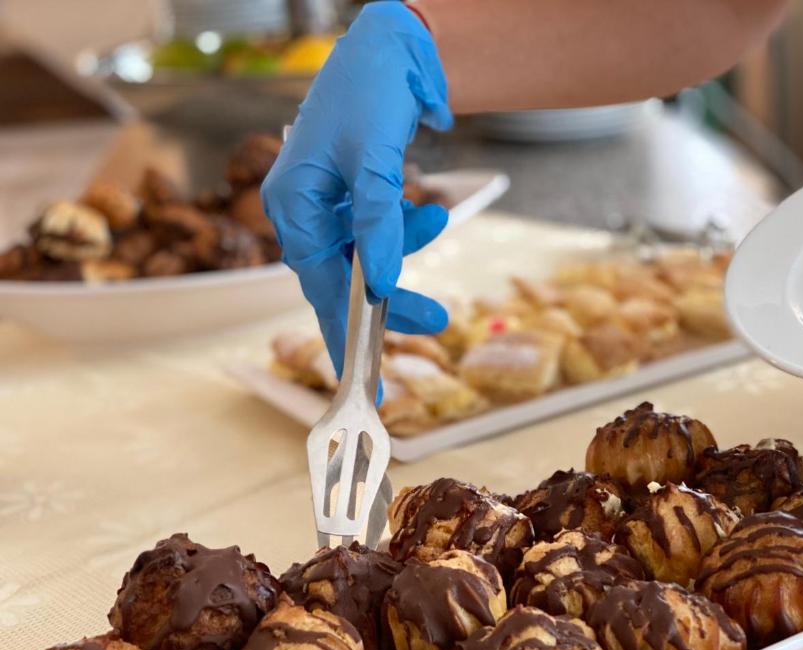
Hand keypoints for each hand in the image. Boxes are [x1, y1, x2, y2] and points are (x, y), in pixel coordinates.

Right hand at [261, 1, 452, 375]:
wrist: (393, 46)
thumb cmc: (371, 94)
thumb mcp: (375, 163)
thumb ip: (378, 225)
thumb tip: (383, 286)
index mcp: (292, 205)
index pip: (320, 286)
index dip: (347, 332)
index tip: (368, 377)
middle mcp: (303, 209)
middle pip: (345, 279)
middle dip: (392, 297)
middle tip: (437, 320)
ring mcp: (327, 203)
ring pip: (367, 255)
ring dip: (405, 247)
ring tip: (437, 220)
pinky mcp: (353, 195)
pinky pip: (379, 231)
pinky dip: (405, 227)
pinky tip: (431, 211)